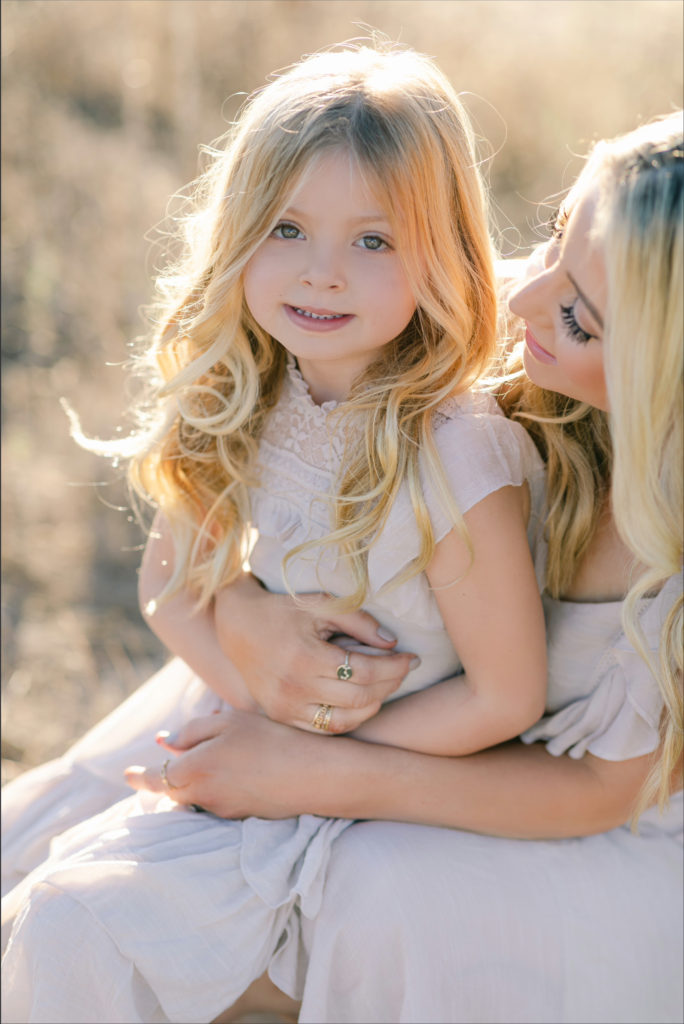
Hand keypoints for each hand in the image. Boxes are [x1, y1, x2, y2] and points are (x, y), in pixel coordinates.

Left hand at [125, 710, 328, 818]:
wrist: (314, 775)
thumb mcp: (229, 722)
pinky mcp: (241, 818)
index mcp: (195, 770)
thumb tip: (164, 742)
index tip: (127, 774)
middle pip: (174, 791)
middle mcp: (203, 796)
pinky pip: (218, 802)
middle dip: (170, 779)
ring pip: (197, 796)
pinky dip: (219, 788)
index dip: (139, 777)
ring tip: (225, 754)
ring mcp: (223, 811)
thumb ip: (191, 731)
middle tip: (175, 759)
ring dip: (198, 780)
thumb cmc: (271, 739)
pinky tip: (242, 770)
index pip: (156, 778)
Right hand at [213, 577, 417, 732]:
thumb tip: (392, 643)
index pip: (364, 671)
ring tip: (385, 686)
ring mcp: (285, 707)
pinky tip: (361, 701)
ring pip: (345, 720)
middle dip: (390, 684)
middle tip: (403, 670)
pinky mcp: (281, 717)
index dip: (394, 667)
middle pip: (360, 697)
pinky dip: (350, 718)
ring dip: (374, 705)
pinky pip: (325, 728)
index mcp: (305, 656)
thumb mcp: (319, 604)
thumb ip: (358, 621)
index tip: (411, 657)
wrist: (236, 627)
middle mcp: (294, 686)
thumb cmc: (282, 611)